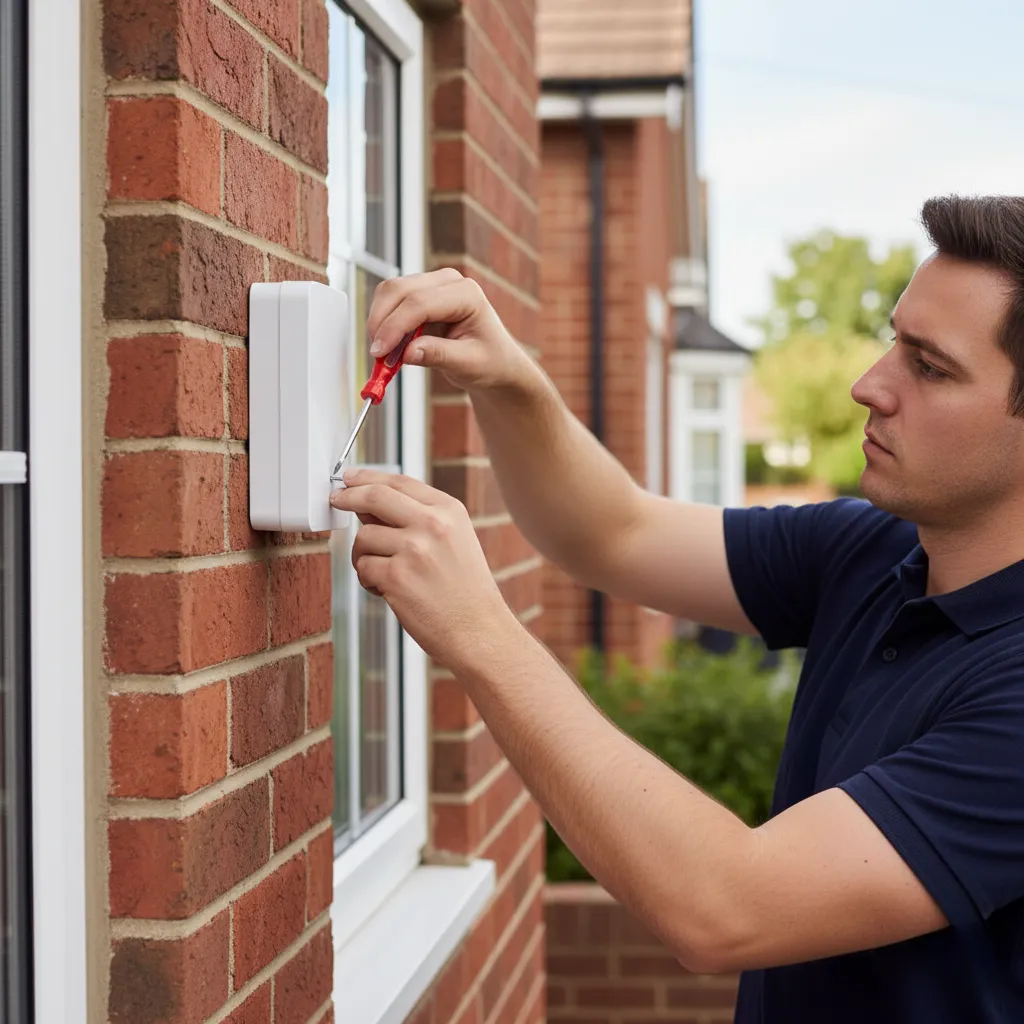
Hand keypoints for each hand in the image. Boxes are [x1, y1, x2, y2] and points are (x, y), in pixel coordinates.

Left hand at [329, 468, 522, 668]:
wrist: (478, 630)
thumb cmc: (464, 591)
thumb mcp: (454, 540)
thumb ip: (417, 518)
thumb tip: (367, 504)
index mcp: (449, 510)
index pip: (399, 482)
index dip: (368, 477)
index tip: (350, 478)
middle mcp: (432, 524)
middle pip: (374, 496)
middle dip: (348, 496)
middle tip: (336, 499)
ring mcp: (414, 549)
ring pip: (364, 536)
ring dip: (365, 555)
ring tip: (386, 573)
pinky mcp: (396, 576)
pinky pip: (363, 567)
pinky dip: (369, 580)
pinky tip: (389, 591)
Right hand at [366, 268, 536, 392]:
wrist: (496, 362)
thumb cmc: (491, 361)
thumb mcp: (469, 364)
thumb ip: (439, 356)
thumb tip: (407, 353)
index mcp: (466, 294)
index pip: (419, 303)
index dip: (395, 327)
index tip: (380, 352)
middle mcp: (448, 282)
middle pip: (399, 290)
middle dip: (381, 323)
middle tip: (377, 355)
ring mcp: (432, 285)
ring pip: (390, 292)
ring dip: (379, 322)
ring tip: (384, 355)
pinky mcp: (419, 295)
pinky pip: (391, 302)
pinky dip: (383, 323)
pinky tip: (389, 346)